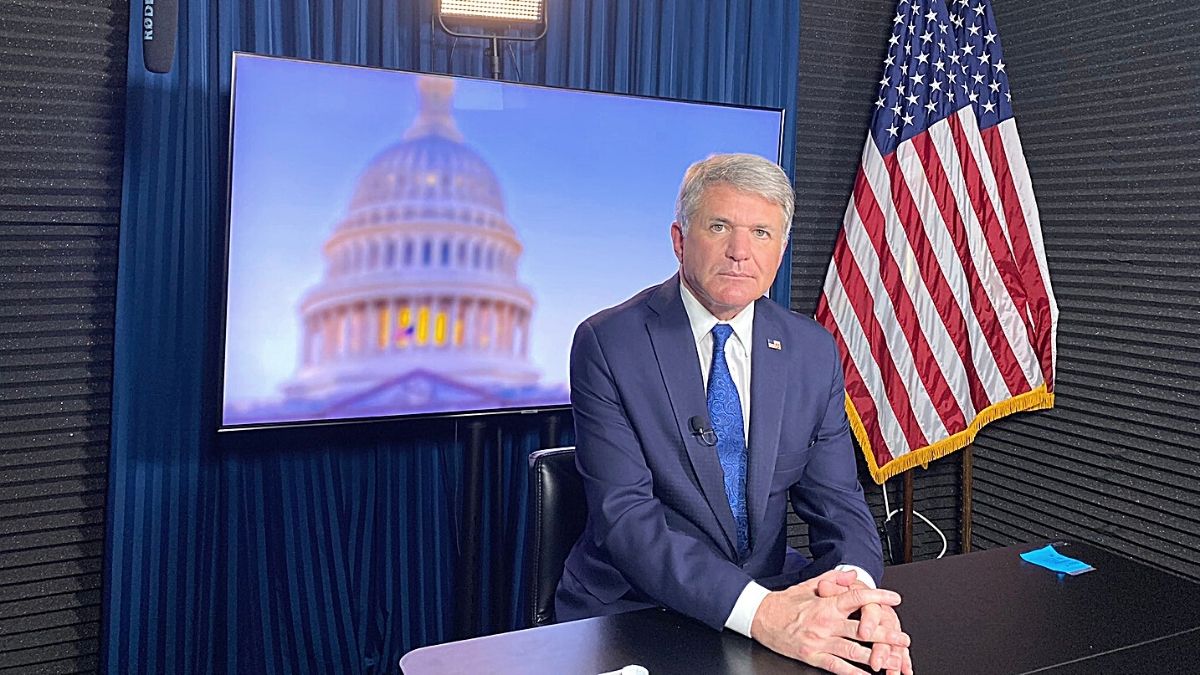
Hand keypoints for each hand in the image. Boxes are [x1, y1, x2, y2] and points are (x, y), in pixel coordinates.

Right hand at [750, 569, 909, 674]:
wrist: (760, 616)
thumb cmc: (785, 602)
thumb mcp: (809, 584)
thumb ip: (833, 579)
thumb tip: (852, 575)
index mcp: (826, 604)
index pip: (857, 598)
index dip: (878, 597)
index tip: (895, 598)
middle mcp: (825, 623)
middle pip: (861, 629)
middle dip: (886, 634)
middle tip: (904, 638)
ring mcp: (819, 641)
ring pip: (854, 650)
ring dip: (876, 656)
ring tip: (894, 660)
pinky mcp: (811, 655)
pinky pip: (836, 666)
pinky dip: (853, 673)